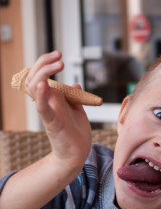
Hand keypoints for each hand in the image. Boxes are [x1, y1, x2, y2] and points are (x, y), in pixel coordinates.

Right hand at [26, 51, 91, 173]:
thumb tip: (74, 83)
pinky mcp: (52, 123)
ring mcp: (48, 112)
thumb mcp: (77, 110)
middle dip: (44, 63)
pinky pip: (42, 108)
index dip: (47, 62)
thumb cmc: (75, 133)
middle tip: (60, 56)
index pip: (41, 74)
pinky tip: (44, 85)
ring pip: (35, 88)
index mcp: (53, 98)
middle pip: (34, 77)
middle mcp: (47, 102)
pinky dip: (42, 96)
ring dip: (44, 74)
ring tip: (58, 65)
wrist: (77, 154)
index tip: (59, 54)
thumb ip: (74, 97)